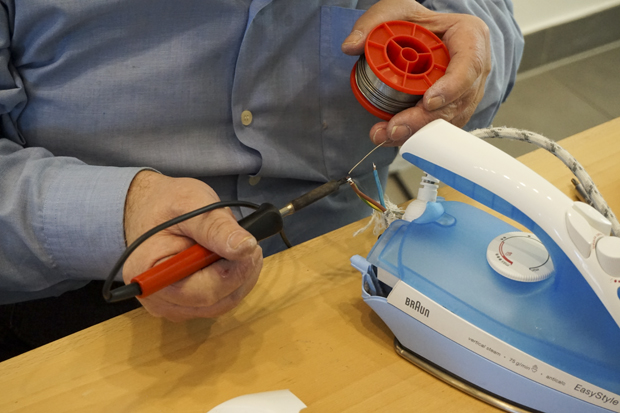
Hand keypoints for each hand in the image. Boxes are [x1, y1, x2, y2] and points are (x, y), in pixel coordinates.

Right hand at [122, 171, 261, 321]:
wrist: (152, 206)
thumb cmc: (166, 202)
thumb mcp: (192, 203)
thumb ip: (217, 228)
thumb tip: (245, 247)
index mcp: (149, 274)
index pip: (202, 292)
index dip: (233, 273)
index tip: (251, 247)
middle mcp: (157, 298)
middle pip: (214, 302)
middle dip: (241, 273)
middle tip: (251, 244)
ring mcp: (172, 305)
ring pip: (222, 303)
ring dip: (240, 277)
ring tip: (240, 247)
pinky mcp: (186, 304)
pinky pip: (219, 300)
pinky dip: (233, 281)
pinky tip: (232, 258)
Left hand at [342, 0, 490, 145]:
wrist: (420, 33)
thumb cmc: (415, 21)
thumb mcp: (394, 12)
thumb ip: (371, 24)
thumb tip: (350, 47)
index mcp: (469, 36)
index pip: (470, 65)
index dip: (452, 87)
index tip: (428, 102)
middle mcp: (474, 67)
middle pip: (457, 102)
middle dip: (424, 120)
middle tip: (395, 128)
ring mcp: (467, 91)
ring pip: (448, 120)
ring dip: (417, 132)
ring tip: (385, 134)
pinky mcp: (454, 108)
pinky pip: (439, 126)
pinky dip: (416, 134)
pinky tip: (392, 136)